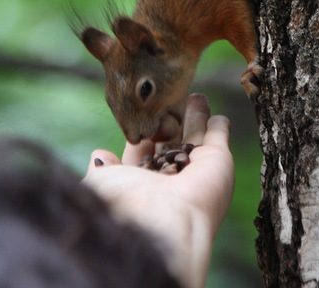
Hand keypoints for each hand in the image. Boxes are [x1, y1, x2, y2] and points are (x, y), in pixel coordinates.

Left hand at [83, 94, 233, 287]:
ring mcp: (195, 168)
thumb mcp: (100, 183)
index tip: (143, 109)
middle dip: (171, 119)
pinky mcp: (218, 160)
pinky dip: (219, 125)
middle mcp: (169, 176)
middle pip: (171, 140)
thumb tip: (99, 155)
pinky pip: (219, 136)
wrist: (162, 223)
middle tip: (171, 96)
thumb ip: (101, 168)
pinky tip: (217, 115)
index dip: (143, 130)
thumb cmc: (125, 204)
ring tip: (195, 95)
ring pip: (196, 136)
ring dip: (196, 116)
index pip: (143, 150)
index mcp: (141, 182)